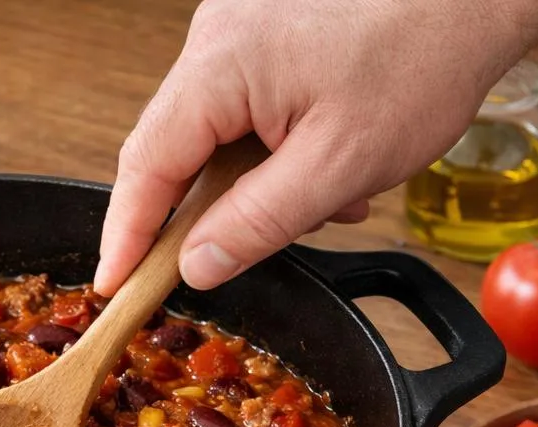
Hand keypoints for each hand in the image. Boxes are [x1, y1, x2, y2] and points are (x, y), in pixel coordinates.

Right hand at [95, 0, 537, 293]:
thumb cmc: (423, 55)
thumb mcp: (340, 165)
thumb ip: (258, 223)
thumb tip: (197, 265)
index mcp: (218, 67)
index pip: (146, 165)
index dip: (127, 234)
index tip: (114, 286)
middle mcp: (215, 39)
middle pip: (176, 149)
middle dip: (209, 211)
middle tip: (232, 257)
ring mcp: (240, 28)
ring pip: (217, 131)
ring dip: (257, 180)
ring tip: (327, 199)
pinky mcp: (268, 28)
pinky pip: (246, 104)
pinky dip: (276, 146)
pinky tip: (331, 162)